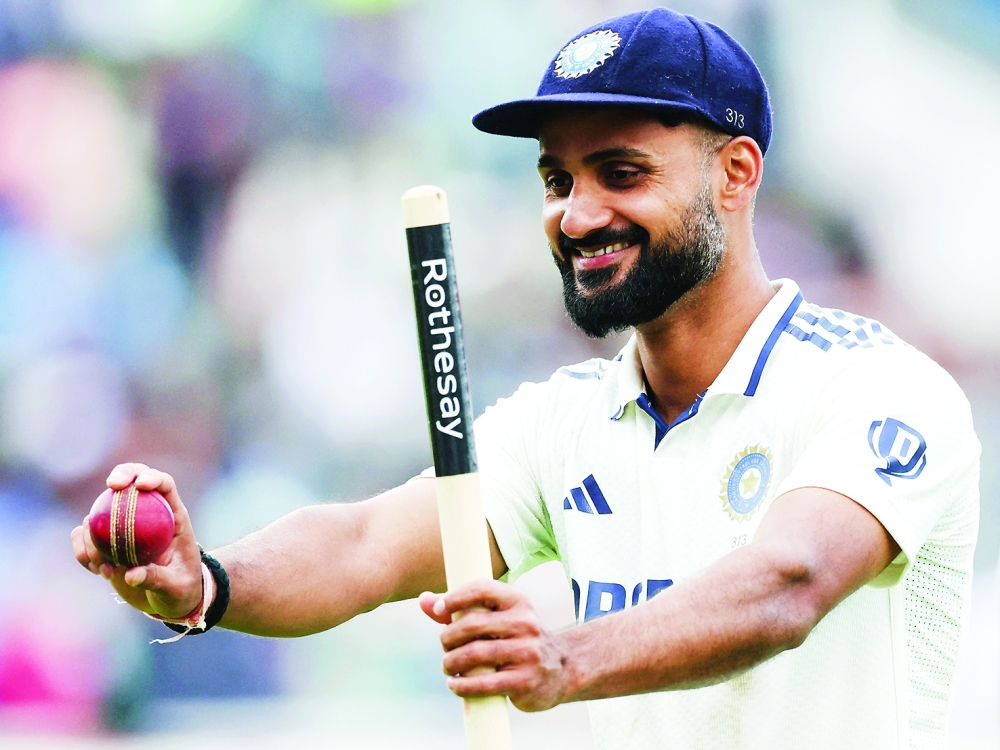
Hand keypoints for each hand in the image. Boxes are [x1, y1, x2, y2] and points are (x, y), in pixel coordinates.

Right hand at [70, 463, 203, 619]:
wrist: (167, 601)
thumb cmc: (181, 590)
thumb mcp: (175, 588)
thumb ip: (157, 579)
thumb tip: (131, 575)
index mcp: (172, 518)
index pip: (164, 485)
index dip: (152, 477)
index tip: (140, 484)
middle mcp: (146, 515)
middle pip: (132, 482)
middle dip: (122, 475)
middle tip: (112, 485)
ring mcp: (122, 527)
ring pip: (101, 511)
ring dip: (94, 532)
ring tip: (103, 564)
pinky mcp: (104, 544)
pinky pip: (85, 537)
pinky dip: (83, 549)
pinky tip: (95, 569)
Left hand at [419, 580, 572, 711]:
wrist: (563, 669)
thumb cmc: (520, 639)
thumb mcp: (499, 618)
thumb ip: (461, 610)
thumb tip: (424, 600)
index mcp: (519, 601)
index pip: (482, 590)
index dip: (455, 597)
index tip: (439, 609)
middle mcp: (526, 623)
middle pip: (472, 625)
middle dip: (448, 637)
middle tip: (444, 646)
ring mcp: (528, 652)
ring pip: (474, 654)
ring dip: (451, 662)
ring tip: (447, 666)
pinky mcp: (525, 681)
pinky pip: (483, 683)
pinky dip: (461, 685)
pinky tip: (454, 684)